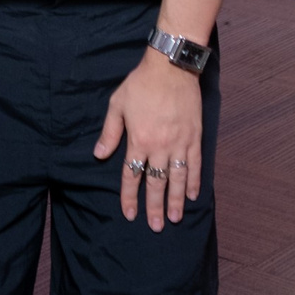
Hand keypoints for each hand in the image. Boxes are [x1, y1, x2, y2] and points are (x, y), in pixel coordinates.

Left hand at [95, 52, 202, 230]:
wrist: (171, 68)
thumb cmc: (141, 84)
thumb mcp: (117, 105)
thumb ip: (109, 133)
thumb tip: (99, 155)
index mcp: (138, 140)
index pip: (132, 175)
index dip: (130, 196)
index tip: (130, 213)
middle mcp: (160, 146)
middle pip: (156, 183)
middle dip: (154, 206)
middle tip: (154, 226)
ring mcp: (180, 143)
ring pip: (177, 178)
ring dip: (175, 200)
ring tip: (173, 219)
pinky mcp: (194, 137)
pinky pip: (195, 165)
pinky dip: (194, 181)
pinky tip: (193, 196)